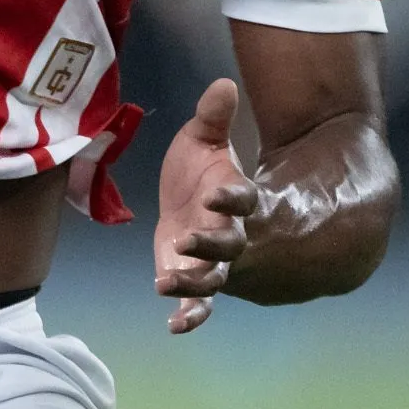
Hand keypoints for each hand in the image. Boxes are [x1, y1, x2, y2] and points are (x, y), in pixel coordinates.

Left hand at [155, 78, 261, 332]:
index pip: (241, 197)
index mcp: (237, 199)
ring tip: (167, 283)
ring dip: (194, 284)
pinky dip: (190, 314)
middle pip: (229, 244)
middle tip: (190, 242)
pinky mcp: (197, 277)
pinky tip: (175, 326)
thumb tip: (223, 82)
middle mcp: (232, 233)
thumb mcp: (204, 139)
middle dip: (212, 245)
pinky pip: (200, 303)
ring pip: (213, 279)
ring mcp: (218, 260)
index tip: (218, 194)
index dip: (233, 196)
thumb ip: (213, 116)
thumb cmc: (203, 171)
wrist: (201, 205)